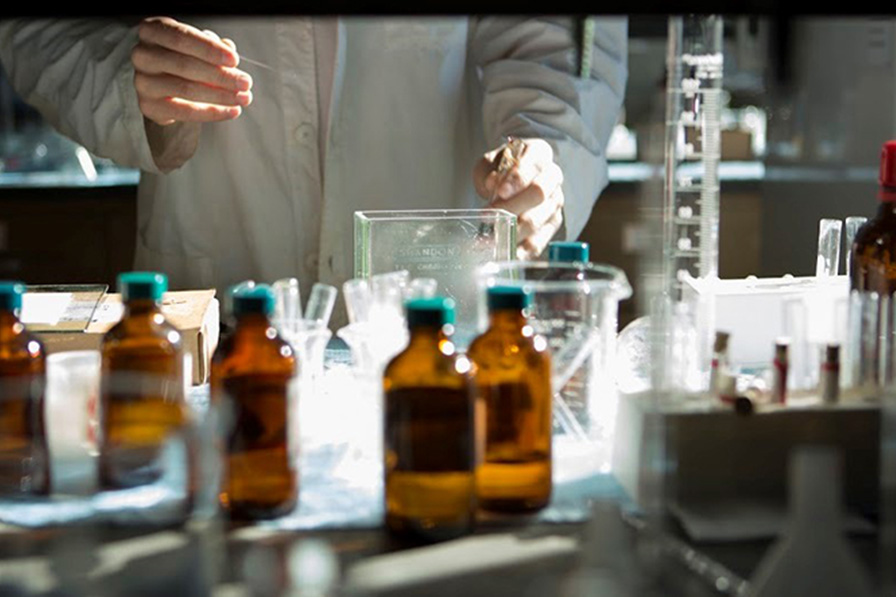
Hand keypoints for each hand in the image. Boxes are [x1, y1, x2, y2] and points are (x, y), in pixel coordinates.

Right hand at [132, 16, 252, 124]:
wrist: (165, 87)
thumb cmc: (184, 58)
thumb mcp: (198, 46)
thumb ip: (213, 46)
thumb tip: (229, 48)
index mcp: (152, 31)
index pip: (181, 37)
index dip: (209, 49)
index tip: (235, 60)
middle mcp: (143, 54)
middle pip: (185, 65)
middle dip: (220, 76)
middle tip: (246, 83)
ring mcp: (142, 81)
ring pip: (186, 89)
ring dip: (220, 95)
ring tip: (243, 98)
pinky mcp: (149, 105)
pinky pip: (185, 111)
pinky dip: (212, 112)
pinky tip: (232, 111)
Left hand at [473, 138, 564, 259]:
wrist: (517, 178)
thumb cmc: (503, 168)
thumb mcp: (491, 162)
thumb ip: (490, 170)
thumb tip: (492, 184)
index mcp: (540, 154)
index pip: (532, 164)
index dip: (517, 179)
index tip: (500, 191)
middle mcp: (552, 178)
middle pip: (538, 193)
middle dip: (511, 207)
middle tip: (487, 216)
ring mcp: (555, 203)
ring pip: (539, 220)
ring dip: (513, 232)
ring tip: (489, 240)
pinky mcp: (552, 225)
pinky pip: (540, 241)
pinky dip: (522, 250)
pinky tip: (507, 255)